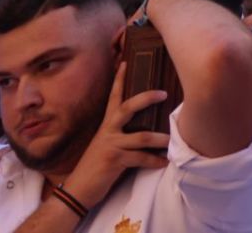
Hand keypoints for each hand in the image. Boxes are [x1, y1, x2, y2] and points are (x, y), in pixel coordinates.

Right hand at [61, 62, 170, 205]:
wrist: (78, 189)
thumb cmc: (97, 166)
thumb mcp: (108, 144)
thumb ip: (123, 133)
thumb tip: (146, 126)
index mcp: (107, 125)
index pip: (113, 97)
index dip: (119, 79)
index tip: (126, 62)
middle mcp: (108, 131)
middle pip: (128, 107)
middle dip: (147, 98)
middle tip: (164, 93)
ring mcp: (111, 145)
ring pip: (141, 137)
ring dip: (160, 139)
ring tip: (173, 140)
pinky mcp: (114, 161)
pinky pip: (140, 159)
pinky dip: (154, 161)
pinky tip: (163, 162)